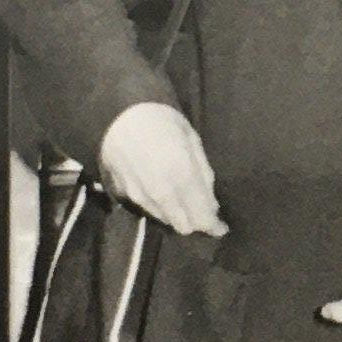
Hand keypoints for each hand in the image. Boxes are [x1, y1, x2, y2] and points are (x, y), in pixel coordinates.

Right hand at [100, 101, 223, 239]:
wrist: (120, 114)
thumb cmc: (163, 122)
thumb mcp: (192, 141)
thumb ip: (204, 175)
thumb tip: (212, 205)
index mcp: (182, 175)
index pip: (202, 217)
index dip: (214, 226)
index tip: (221, 227)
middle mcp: (161, 192)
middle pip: (184, 226)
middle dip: (195, 221)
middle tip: (202, 209)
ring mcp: (140, 196)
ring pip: (166, 221)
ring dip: (178, 215)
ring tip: (182, 198)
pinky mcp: (125, 195)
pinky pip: (150, 211)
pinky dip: (161, 208)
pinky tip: (163, 191)